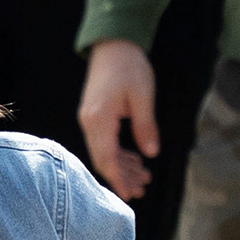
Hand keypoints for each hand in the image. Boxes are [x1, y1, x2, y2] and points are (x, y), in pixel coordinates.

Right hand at [77, 37, 159, 201]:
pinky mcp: (94, 116)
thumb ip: (145, 126)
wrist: (112, 45)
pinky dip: (118, 153)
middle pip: (102, 159)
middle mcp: (89, 122)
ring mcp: (89, 119)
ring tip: (143, 177)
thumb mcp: (143, 96)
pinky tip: (134, 158)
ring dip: (122, 166)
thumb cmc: (128, 66)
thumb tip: (150, 153)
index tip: (130, 194)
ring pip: (103, 152)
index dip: (118, 179)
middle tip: (142, 189)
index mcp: (99, 118)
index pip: (106, 158)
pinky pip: (104, 142)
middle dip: (122, 176)